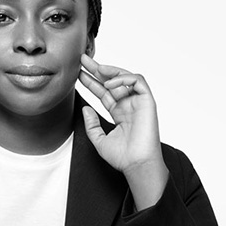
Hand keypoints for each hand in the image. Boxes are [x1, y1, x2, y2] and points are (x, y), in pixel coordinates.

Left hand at [78, 54, 168, 209]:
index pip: (103, 92)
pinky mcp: (148, 102)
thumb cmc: (122, 157)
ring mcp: (139, 102)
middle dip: (97, 69)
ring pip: (126, 77)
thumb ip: (91, 124)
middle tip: (83, 60)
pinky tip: (110, 83)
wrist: (136, 165)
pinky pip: (138, 81)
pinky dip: (124, 79)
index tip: (78, 73)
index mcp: (119, 112)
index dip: (91, 82)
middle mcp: (129, 105)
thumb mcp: (99, 139)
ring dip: (111, 71)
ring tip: (96, 68)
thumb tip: (85, 108)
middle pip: (112, 81)